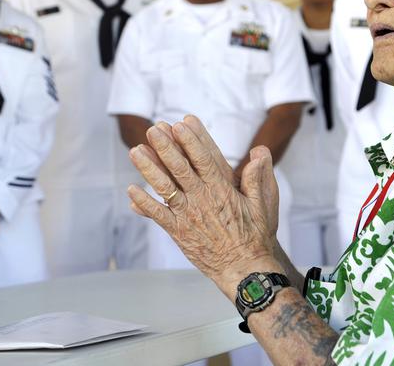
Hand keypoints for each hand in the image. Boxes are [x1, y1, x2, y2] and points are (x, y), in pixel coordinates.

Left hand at [127, 116, 283, 294]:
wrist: (245, 269)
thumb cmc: (254, 236)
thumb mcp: (262, 204)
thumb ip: (257, 177)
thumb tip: (259, 151)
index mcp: (222, 190)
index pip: (204, 159)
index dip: (191, 140)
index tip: (180, 123)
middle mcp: (202, 199)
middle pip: (180, 168)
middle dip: (165, 147)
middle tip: (153, 129)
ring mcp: (188, 215)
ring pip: (164, 187)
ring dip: (149, 169)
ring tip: (135, 151)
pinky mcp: (179, 232)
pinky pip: (158, 215)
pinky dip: (144, 203)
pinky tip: (131, 190)